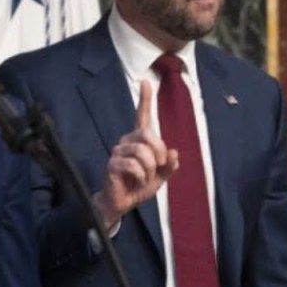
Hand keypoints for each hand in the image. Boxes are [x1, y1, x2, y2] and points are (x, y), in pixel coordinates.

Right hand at [95, 80, 178, 228]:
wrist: (122, 203)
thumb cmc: (139, 186)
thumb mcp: (161, 177)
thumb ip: (169, 165)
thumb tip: (174, 153)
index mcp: (139, 141)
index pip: (143, 116)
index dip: (145, 99)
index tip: (146, 82)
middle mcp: (127, 141)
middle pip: (148, 134)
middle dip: (159, 152)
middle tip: (160, 166)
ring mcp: (118, 152)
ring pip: (142, 152)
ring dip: (150, 169)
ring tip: (146, 178)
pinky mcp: (112, 164)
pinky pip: (133, 165)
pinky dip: (142, 176)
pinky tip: (138, 181)